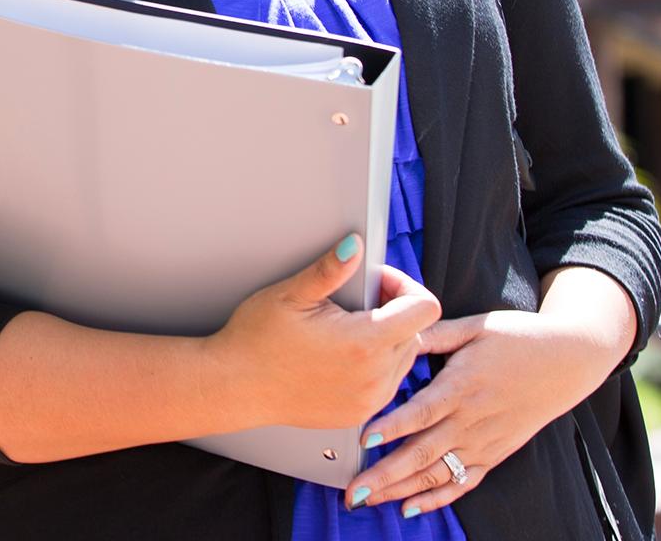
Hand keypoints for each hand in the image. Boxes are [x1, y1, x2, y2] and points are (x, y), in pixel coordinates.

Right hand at [209, 235, 442, 431]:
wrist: (236, 385)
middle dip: (394, 308)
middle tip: (356, 298)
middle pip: (415, 332)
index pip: (424, 309)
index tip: (376, 281)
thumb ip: (330, 269)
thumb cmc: (257, 339)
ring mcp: (368, 400)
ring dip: (387, 337)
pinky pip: (387, 383)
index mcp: (364, 344)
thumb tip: (354, 246)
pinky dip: (376, 364)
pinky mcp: (358, 414)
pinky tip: (344, 353)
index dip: (404, 285)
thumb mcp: (292, 294)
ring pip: (404, 358)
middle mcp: (375, 378)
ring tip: (347, 326)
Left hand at [343, 305, 625, 516]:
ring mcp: (484, 442)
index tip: (364, 439)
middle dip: (386, 474)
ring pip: (437, 473)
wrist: (567, 361)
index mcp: (464, 384)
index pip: (422, 411)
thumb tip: (399, 330)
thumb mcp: (475, 326)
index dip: (393, 426)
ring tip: (368, 500)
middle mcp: (472, 419)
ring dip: (401, 490)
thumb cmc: (518, 336)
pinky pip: (462, 483)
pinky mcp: (494, 454)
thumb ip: (436, 333)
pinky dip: (436, 499)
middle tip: (353, 489)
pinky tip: (410, 508)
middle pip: (423, 452)